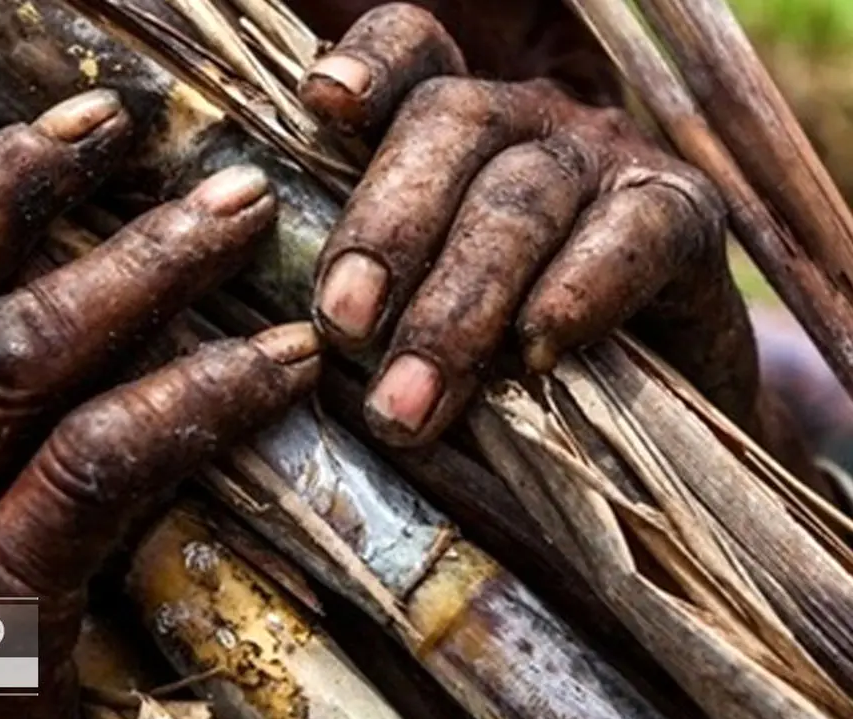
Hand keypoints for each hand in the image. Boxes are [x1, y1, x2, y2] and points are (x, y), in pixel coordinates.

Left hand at [296, 3, 757, 446]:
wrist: (645, 408)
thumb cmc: (499, 360)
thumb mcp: (416, 319)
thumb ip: (368, 296)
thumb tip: (291, 336)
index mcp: (450, 127)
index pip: (412, 51)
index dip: (370, 65)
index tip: (323, 103)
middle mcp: (527, 119)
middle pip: (449, 124)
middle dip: (386, 231)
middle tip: (344, 329)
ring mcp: (607, 158)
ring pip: (521, 194)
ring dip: (459, 301)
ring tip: (409, 400)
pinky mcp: (685, 214)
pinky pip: (630, 234)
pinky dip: (577, 293)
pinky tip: (536, 350)